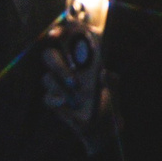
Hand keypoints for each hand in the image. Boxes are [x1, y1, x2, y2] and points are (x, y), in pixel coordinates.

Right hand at [40, 23, 118, 151]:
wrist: (102, 128)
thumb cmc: (108, 102)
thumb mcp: (114, 90)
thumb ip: (111, 81)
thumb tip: (104, 73)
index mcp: (80, 59)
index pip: (65, 40)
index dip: (59, 33)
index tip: (57, 33)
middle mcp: (66, 68)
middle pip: (49, 56)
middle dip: (58, 63)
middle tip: (73, 77)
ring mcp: (57, 84)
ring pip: (47, 77)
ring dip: (60, 82)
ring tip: (75, 90)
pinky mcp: (53, 100)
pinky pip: (47, 97)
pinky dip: (56, 99)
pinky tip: (66, 103)